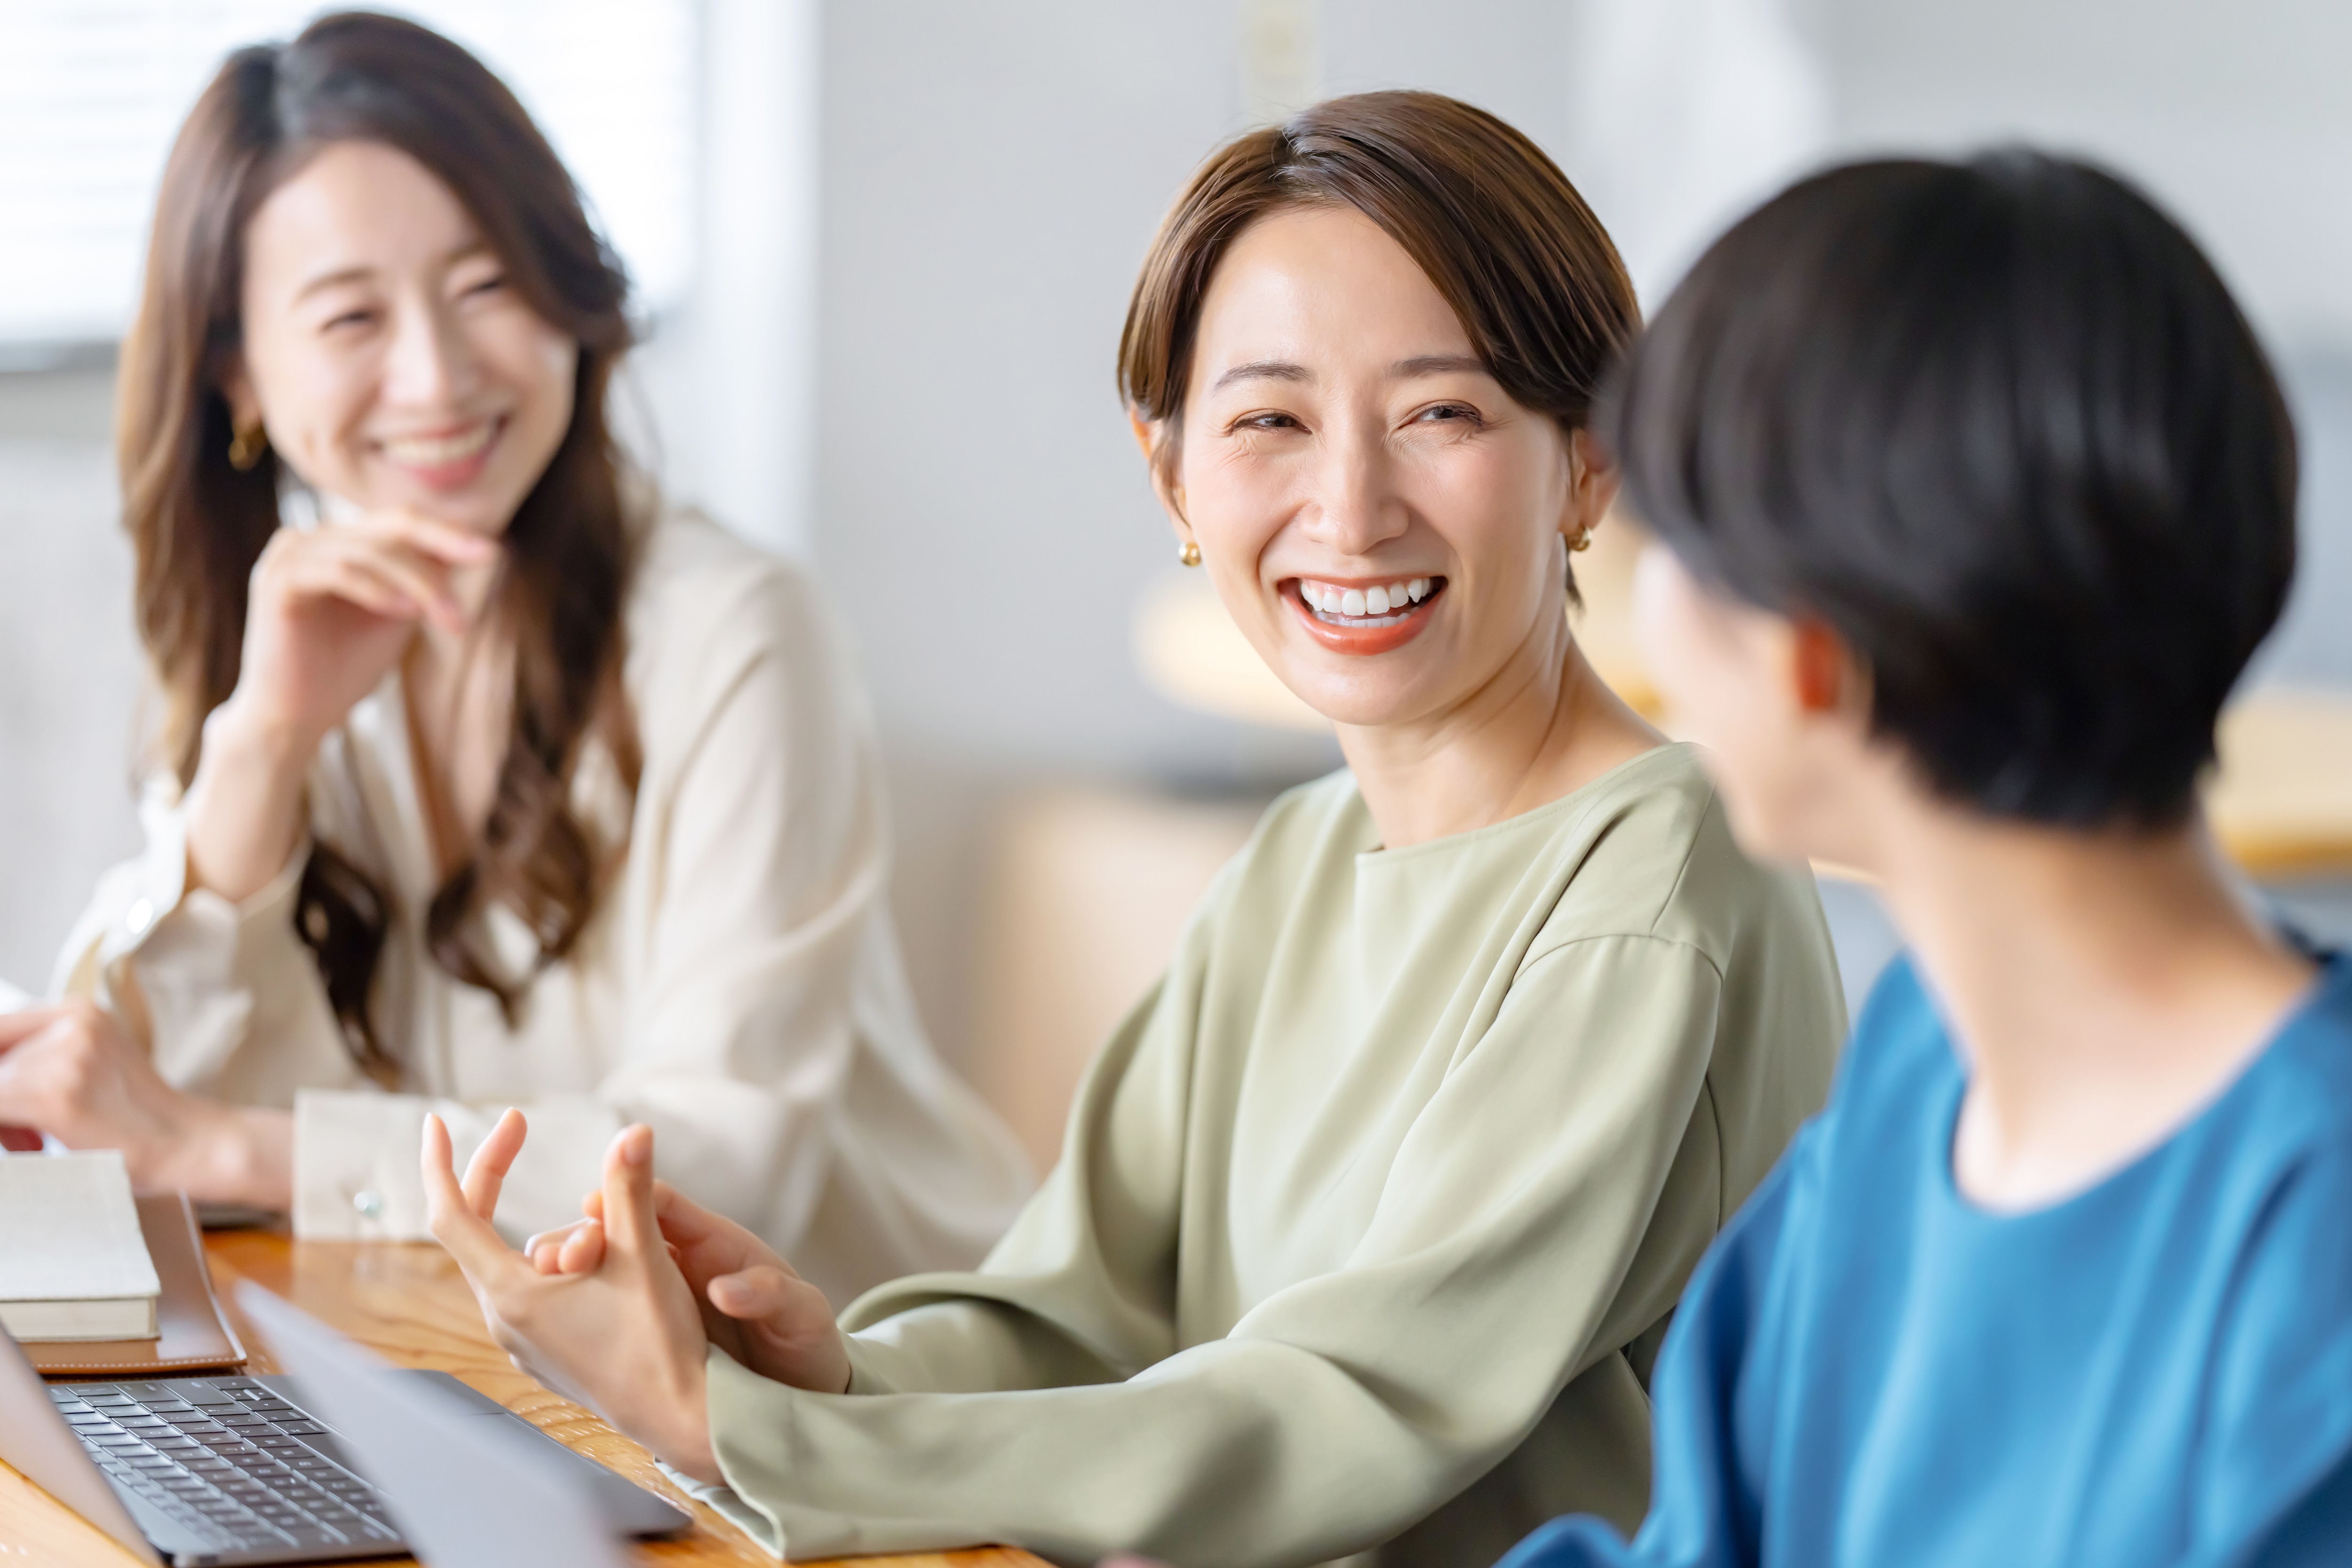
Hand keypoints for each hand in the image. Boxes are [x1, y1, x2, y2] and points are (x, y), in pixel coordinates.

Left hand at [0, 1001, 290, 1205]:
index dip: (0, 1063)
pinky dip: (5, 1129)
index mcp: (80, 1011)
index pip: (1, 1027)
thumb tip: (1, 1074)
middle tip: (15, 1126)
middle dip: (0, 1092)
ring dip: (2, 1116)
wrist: (191, 1144)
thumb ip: (44, 1056)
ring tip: (27, 1138)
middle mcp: (73, 1024)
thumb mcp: (93, 1063)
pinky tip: (30, 1142)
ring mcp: (66, 1057)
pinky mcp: (55, 1096)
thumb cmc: (140, 1116)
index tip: (8, 1095)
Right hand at [186, 510, 496, 902]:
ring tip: (445, 618)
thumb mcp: (399, 616)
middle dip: (441, 553)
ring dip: (417, 583)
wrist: (296, 718)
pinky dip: (375, 589)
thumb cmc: (345, 669)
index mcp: (338, 543)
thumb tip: (477, 548)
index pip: (400, 524)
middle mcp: (310, 539)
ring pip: (369, 551)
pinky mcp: (276, 581)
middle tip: (482, 571)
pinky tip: (404, 611)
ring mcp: (289, 555)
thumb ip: (424, 582)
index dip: (447, 534)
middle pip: (390, 528)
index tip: (492, 553)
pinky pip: (336, 571)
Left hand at [423, 1111, 724, 1482]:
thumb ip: (630, 1190)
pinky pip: (534, 1291)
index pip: (451, 1218)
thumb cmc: (659, 1342)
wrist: (683, 1416)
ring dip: (548, 1225)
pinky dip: (556, 1259)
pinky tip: (597, 1257)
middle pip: (478, 1233)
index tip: (437, 1123)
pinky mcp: (547, 1355)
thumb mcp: (644, 1256)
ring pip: (516, 1263)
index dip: (443, 1165)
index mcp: (514, 1296)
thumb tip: (633, 1132)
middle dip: (494, 1175)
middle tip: (516, 1127)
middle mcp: (506, 1322)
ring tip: (604, 1222)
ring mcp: (524, 1343)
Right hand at [524, 1183, 849, 1395]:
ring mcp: (656, 1297)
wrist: (799, 1389)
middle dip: (588, 1236)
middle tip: (563, 1256)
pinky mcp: (642, 1331)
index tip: (599, 1205)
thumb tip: (727, 1289)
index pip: (668, 1206)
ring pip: (600, 1271)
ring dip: (570, 1276)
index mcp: (718, 1246)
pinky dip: (573, 1313)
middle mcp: (679, 1264)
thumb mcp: (801, 1314)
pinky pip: (600, 1311)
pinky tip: (547, 1325)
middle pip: (622, 1232)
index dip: (633, 1196)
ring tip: (543, 1286)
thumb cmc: (803, 1339)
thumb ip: (771, 1294)